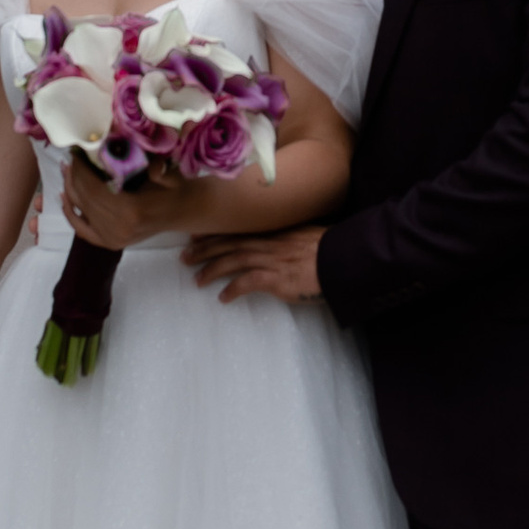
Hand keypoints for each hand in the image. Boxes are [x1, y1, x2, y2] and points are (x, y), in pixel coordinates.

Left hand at [60, 154, 180, 251]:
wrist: (182, 210)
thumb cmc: (174, 188)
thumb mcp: (167, 172)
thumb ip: (154, 165)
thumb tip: (134, 152)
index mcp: (131, 210)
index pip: (94, 187)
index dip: (81, 169)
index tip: (77, 150)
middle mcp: (117, 228)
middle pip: (85, 197)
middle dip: (74, 175)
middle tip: (71, 156)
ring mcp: (112, 239)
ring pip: (80, 209)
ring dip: (70, 188)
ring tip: (67, 169)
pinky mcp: (108, 243)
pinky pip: (81, 228)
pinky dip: (70, 213)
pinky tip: (64, 196)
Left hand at [185, 224, 323, 303]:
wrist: (343, 260)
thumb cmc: (329, 250)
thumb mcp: (306, 236)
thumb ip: (289, 239)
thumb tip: (280, 245)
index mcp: (274, 232)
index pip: (238, 230)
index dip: (216, 234)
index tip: (198, 237)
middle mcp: (269, 242)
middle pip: (229, 243)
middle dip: (204, 249)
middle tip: (185, 256)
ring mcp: (272, 259)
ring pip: (233, 260)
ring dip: (212, 269)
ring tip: (196, 279)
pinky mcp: (277, 278)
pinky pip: (248, 282)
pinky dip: (233, 289)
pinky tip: (223, 298)